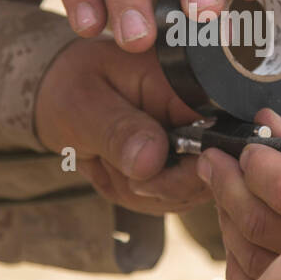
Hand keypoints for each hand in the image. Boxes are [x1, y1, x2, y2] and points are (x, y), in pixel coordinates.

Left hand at [35, 36, 207, 214]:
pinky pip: (174, 198)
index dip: (186, 168)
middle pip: (211, 172)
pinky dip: (141, 196)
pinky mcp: (184, 161)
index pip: (218, 134)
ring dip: (143, 192)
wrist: (61, 95)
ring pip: (190, 192)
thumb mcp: (83, 104)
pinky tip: (119, 172)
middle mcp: (200, 109)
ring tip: (110, 162)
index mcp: (184, 81)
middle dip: (157, 186)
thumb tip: (150, 161)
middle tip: (112, 166)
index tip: (141, 175)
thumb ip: (118, 131)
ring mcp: (195, 138)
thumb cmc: (69, 87)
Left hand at [198, 108, 280, 279]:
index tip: (249, 149)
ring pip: (251, 256)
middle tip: (214, 160)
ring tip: (221, 187)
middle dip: (228, 184)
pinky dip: (235, 254)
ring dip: (228, 215)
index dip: (260, 164)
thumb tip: (269, 123)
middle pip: (261, 224)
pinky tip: (236, 229)